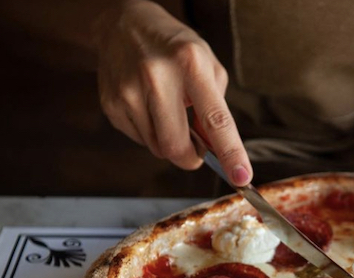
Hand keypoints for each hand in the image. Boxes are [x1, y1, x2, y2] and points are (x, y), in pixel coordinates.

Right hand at [93, 0, 251, 184]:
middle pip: (177, 147)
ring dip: (170, 142)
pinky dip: (151, 133)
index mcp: (190, 64)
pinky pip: (140, 141)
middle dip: (192, 157)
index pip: (215, 120)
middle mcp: (157, 77)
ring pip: (158, 149)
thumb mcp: (208, 67)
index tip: (242, 177)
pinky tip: (148, 107)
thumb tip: (215, 151)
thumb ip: (216, 110)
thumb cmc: (176, 49)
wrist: (125, 24)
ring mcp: (129, 91)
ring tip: (169, 113)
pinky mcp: (111, 104)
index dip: (231, 152)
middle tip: (196, 146)